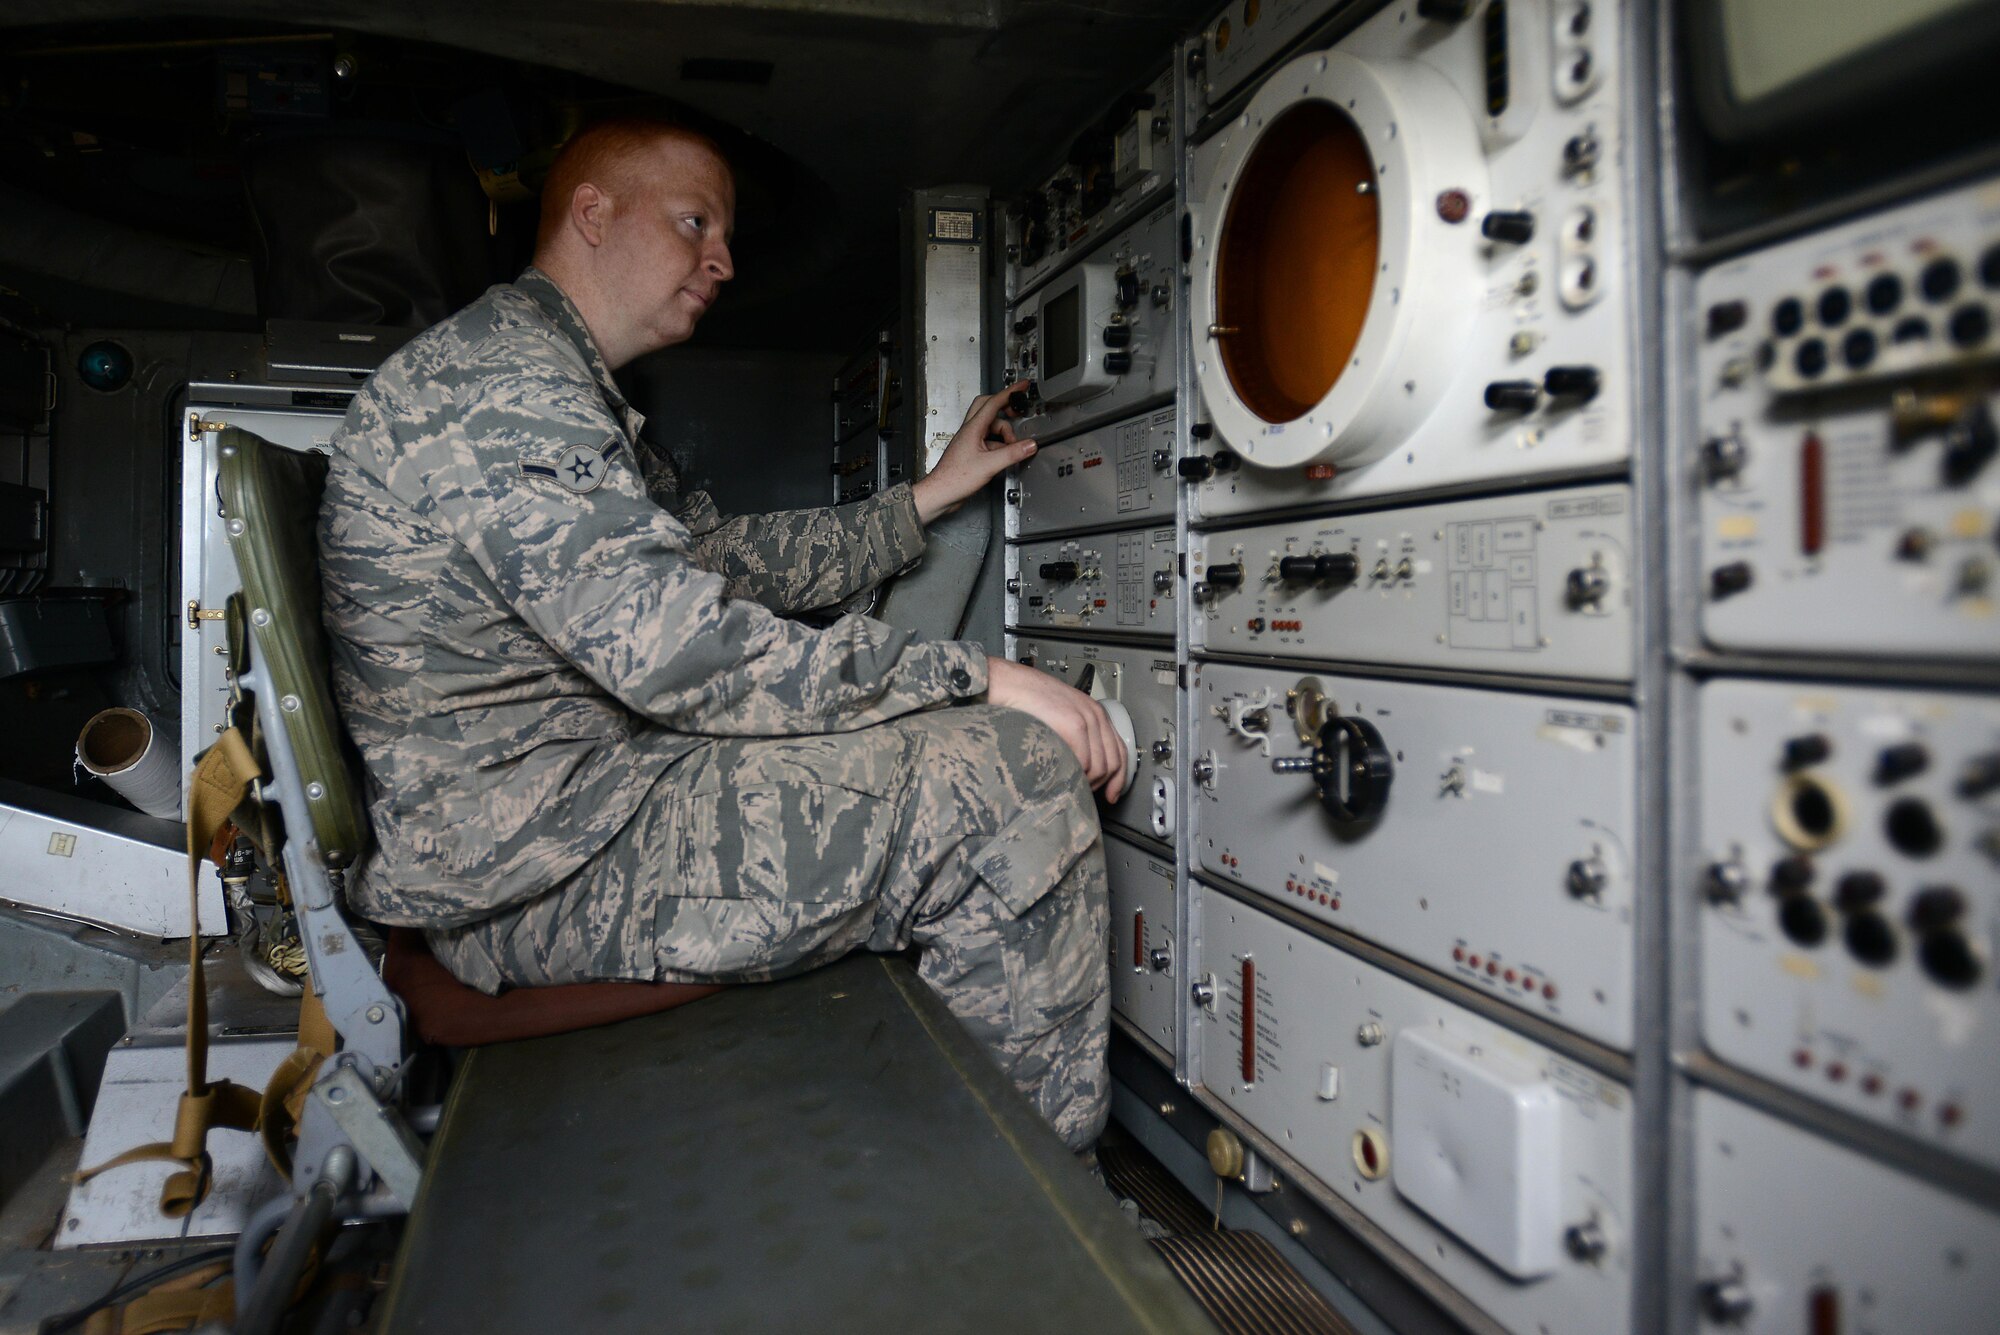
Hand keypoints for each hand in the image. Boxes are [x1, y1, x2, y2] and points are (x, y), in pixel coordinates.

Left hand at [911, 380, 1037, 524]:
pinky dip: (1000, 446)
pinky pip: (990, 442)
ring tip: (1013, 448)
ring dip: (1004, 435)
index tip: (1022, 386)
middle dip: (1005, 408)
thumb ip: (1012, 453)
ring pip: (991, 428)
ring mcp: (971, 442)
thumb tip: (1029, 445)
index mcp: (973, 428)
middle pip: (989, 408)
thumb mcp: (989, 465)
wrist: (941, 493)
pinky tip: (1005, 457)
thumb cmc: (954, 479)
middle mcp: (970, 432)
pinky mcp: (972, 453)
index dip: (1010, 392)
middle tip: (1017, 412)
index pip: (993, 403)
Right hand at [984, 658, 1127, 803]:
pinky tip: (1063, 777)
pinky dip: (1076, 775)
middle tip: (1084, 794)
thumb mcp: (1060, 717)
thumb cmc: (1026, 701)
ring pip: (1100, 767)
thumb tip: (1082, 767)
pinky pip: (1084, 762)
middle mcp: (1095, 715)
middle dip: (1101, 785)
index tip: (1111, 795)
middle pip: (1113, 762)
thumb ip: (1076, 737)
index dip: (1118, 779)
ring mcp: (1087, 720)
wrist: (1009, 685)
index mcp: (1095, 713)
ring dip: (1086, 783)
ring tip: (1069, 786)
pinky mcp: (1074, 725)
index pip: (1120, 751)